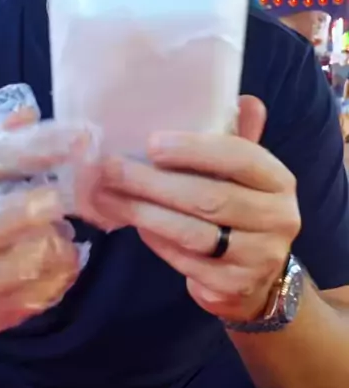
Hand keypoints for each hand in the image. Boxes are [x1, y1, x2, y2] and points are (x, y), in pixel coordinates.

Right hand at [0, 107, 91, 346]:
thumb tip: (28, 111)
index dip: (38, 148)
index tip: (82, 139)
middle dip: (24, 212)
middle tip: (64, 200)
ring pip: (0, 273)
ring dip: (45, 254)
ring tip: (68, 239)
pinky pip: (21, 304)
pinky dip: (52, 284)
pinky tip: (65, 267)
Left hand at [89, 97, 300, 321]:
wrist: (259, 277)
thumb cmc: (241, 207)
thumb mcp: (243, 172)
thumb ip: (238, 136)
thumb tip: (245, 99)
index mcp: (278, 180)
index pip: (240, 157)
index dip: (194, 150)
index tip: (151, 144)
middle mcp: (278, 219)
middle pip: (210, 198)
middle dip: (154, 182)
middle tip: (112, 169)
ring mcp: (258, 257)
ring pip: (193, 232)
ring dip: (144, 212)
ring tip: (108, 195)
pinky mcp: (233, 288)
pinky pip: (185, 261)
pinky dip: (155, 240)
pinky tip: (133, 223)